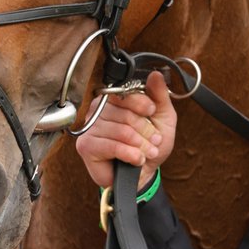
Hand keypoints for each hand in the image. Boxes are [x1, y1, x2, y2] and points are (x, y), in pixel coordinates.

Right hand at [75, 71, 176, 189]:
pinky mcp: (85, 146)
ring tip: (146, 152)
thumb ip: (159, 95)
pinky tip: (136, 159)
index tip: (151, 113)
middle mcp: (98, 111)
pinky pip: (112, 145)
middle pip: (124, 114)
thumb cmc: (149, 145)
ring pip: (120, 131)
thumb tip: (155, 74)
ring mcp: (90, 128)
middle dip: (145, 130)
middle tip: (153, 141)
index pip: (124, 93)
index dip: (141, 103)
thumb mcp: (162, 117)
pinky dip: (130, 154)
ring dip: (140, 145)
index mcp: (113, 100)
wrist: (143, 174)